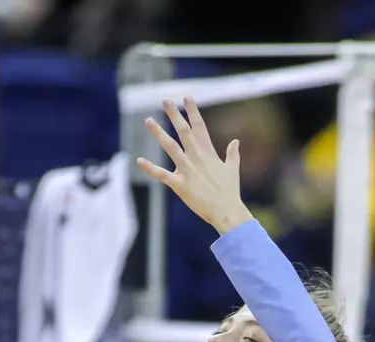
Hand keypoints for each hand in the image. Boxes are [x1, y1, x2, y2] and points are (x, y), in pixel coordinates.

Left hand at [137, 96, 253, 234]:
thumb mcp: (232, 169)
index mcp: (209, 152)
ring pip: (170, 147)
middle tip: (165, 100)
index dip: (192, 111)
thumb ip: (232, 154)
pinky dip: (150, 168)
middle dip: (174, 114)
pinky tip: (139, 160)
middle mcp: (197, 157)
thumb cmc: (230, 192)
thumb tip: (236, 141)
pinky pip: (162, 175)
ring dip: (159, 133)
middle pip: (183, 131)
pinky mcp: (180, 185)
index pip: (199, 126)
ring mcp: (188, 170)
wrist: (226, 211)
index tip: (186, 97)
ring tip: (148, 120)